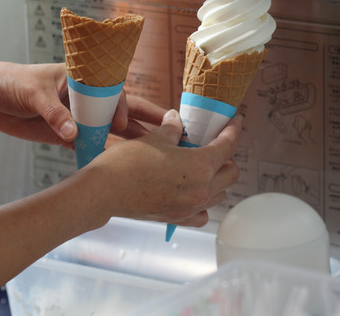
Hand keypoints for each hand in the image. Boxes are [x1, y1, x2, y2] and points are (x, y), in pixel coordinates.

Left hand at [0, 62, 165, 145]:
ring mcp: (78, 116)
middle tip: (172, 133)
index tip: (122, 123)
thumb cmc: (10, 82)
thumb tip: (72, 133)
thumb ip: (53, 113)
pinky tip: (121, 166)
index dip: (121, 107)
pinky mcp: (67, 133)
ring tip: (154, 155)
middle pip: (120, 110)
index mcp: (81, 79)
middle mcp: (85, 98)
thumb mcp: (32, 93)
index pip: (112, 91)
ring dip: (130, 141)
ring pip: (110, 129)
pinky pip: (92, 144)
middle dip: (145, 121)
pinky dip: (105, 154)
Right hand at [90, 109, 241, 226]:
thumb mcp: (155, 138)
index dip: (233, 130)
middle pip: (231, 174)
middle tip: (215, 145)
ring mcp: (190, 207)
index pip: (228, 146)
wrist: (104, 191)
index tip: (235, 122)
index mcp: (201, 166)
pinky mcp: (178, 218)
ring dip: (217, 179)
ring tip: (203, 167)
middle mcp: (201, 190)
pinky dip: (203, 204)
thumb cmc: (127, 163)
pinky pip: (202, 214)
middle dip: (227, 157)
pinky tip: (193, 193)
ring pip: (219, 194)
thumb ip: (173, 129)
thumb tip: (177, 119)